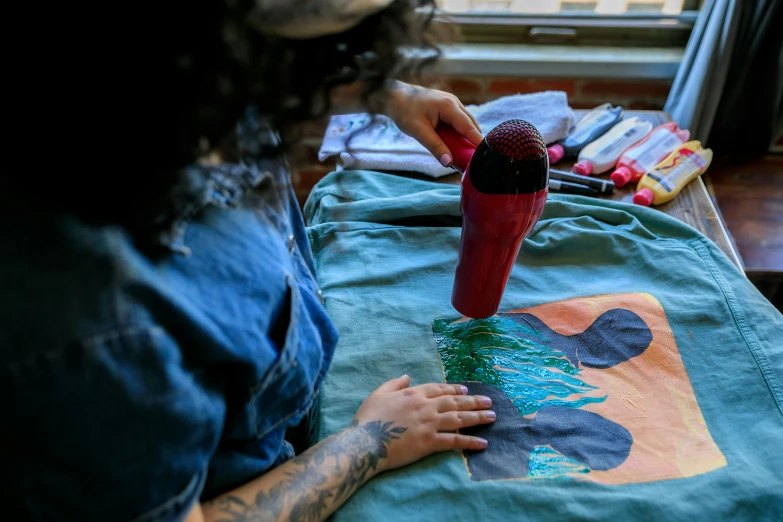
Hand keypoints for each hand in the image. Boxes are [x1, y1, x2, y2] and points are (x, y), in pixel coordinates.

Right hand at [352, 375, 494, 473]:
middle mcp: (425, 406)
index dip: (454, 390)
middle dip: (474, 401)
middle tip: (489, 401)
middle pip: (454, 402)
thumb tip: (407, 376)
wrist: (365, 442)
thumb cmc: (368, 418)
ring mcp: (429, 424)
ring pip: (459, 418)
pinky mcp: (430, 442)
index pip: (439, 389)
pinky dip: (469, 441)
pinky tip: (482, 443)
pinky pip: (454, 441)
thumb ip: (393, 384)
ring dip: (477, 417)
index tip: (466, 391)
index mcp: (413, 393)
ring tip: (492, 416)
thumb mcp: (378, 394)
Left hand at [384, 82, 482, 166]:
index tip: (485, 155)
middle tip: (475, 158)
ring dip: (467, 136)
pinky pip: (459, 120)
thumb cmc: (404, 111)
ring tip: (467, 153)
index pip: (468, 127)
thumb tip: (448, 162)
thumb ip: (435, 147)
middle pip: (471, 124)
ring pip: (466, 122)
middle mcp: (454, 102)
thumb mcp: (418, 131)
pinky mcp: (448, 105)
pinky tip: (457, 143)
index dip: (478, 141)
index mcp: (449, 106)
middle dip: (474, 141)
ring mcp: (452, 102)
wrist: (394, 96)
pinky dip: (460, 132)